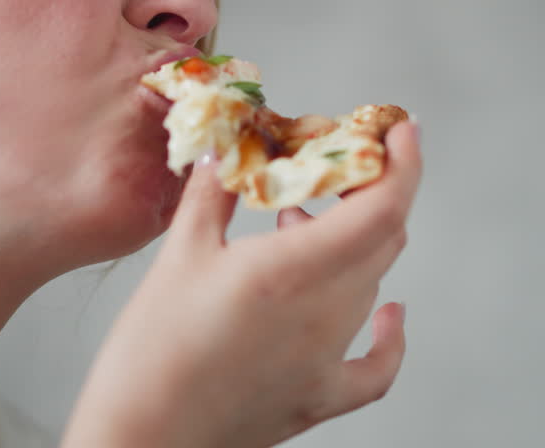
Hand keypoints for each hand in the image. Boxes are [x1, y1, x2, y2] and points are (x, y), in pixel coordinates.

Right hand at [61, 121, 420, 447]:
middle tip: (334, 164)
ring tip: (298, 220)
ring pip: (372, 281)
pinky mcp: (320, 397)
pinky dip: (390, 333)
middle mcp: (326, 313)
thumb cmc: (150, 352)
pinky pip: (378, 364)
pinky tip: (391, 313)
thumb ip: (210, 195)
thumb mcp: (177, 257)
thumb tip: (221, 147)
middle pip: (382, 236)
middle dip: (370, 189)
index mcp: (294, 270)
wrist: (140, 441)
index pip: (382, 205)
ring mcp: (328, 359)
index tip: (400, 128)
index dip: (403, 162)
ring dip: (354, 240)